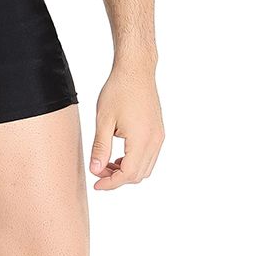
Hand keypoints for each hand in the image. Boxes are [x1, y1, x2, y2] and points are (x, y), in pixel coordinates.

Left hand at [89, 62, 164, 189]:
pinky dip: (134, 160)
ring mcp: (159, 136)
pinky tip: (118, 152)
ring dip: (126, 170)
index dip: (111, 183)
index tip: (96, 185)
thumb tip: (95, 170)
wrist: (136, 70)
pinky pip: (149, 156)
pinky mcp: (158, 131)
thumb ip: (100, 147)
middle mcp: (155, 141)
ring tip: (106, 162)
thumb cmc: (118, 90)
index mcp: (142, 140)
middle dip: (118, 177)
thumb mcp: (104, 119)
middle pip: (138, 174)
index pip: (128, 174)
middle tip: (98, 172)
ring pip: (145, 167)